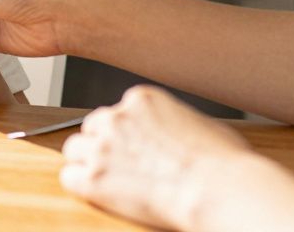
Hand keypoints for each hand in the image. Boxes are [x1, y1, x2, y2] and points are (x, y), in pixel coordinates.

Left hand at [60, 85, 249, 229]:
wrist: (218, 189)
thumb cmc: (223, 163)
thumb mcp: (201, 124)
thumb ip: (174, 121)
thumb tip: (175, 131)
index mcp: (141, 100)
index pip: (117, 111)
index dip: (124, 133)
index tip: (134, 147)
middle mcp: (116, 118)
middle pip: (92, 128)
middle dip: (103, 144)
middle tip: (120, 164)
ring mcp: (102, 147)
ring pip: (74, 149)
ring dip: (87, 162)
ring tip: (110, 179)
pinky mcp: (94, 178)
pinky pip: (69, 177)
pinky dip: (81, 185)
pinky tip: (99, 192)